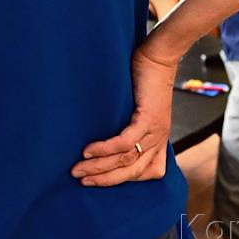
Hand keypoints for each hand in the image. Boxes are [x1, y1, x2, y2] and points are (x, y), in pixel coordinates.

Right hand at [70, 42, 176, 186]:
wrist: (158, 57)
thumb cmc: (145, 80)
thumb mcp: (143, 110)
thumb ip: (131, 127)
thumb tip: (106, 140)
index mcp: (159, 140)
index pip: (146, 173)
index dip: (123, 180)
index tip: (101, 180)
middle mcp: (159, 139)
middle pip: (132, 172)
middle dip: (104, 179)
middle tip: (81, 181)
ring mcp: (155, 131)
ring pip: (126, 160)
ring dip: (99, 167)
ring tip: (78, 169)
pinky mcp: (148, 118)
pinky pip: (125, 142)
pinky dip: (105, 149)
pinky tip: (88, 151)